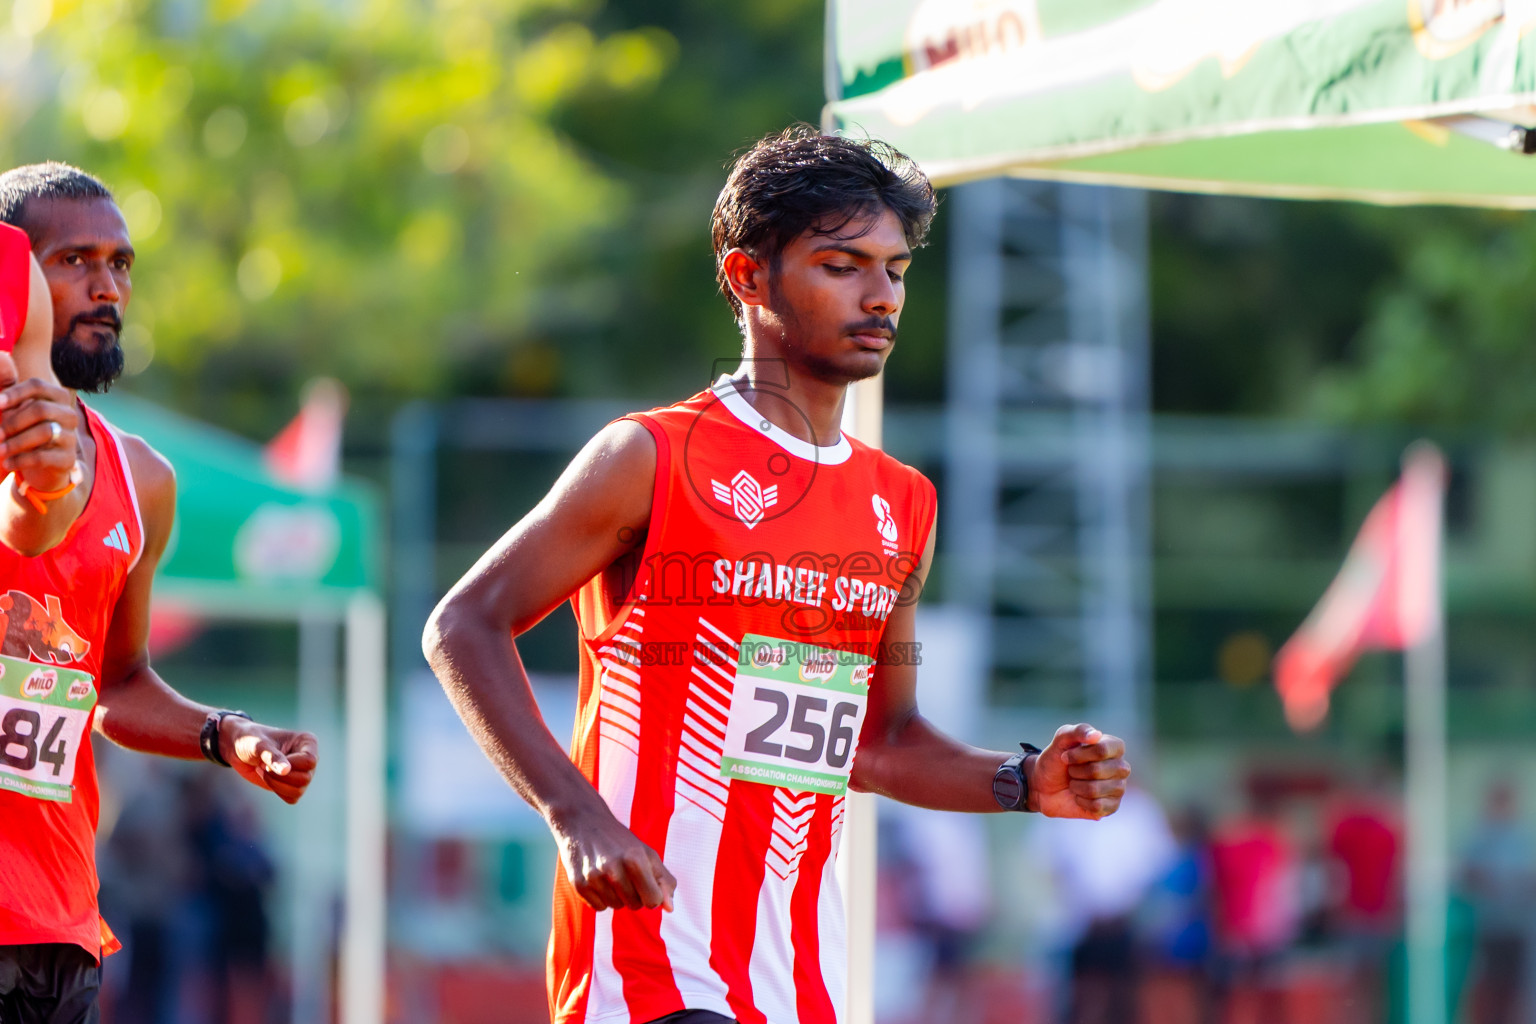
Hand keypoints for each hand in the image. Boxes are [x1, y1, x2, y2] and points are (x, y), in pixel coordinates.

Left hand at [0, 375, 78, 493]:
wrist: (44, 466)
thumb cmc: (25, 432)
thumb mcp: (16, 414)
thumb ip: (7, 404)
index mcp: (56, 398)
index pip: (38, 386)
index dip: (15, 393)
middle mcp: (68, 415)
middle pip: (41, 409)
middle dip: (14, 422)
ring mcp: (71, 437)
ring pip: (45, 432)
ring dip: (16, 442)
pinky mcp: (68, 459)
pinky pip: (43, 457)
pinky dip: (20, 460)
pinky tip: (8, 463)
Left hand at [220, 717, 318, 803]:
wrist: (238, 747)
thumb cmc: (249, 740)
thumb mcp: (259, 745)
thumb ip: (273, 757)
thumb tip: (286, 771)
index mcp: (307, 742)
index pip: (310, 761)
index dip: (290, 765)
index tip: (269, 760)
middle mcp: (308, 758)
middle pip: (305, 778)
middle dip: (280, 777)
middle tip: (264, 767)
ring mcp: (302, 772)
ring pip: (298, 791)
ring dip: (276, 785)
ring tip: (264, 771)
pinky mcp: (292, 785)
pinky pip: (292, 798)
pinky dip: (277, 791)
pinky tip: (267, 778)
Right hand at [551, 805, 676, 912]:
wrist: (583, 821)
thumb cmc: (620, 840)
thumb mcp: (647, 853)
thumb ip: (663, 880)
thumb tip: (670, 909)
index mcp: (635, 859)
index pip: (653, 900)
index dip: (652, 894)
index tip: (646, 882)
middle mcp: (613, 869)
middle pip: (635, 905)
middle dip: (635, 893)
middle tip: (626, 872)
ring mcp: (594, 878)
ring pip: (616, 906)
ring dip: (617, 895)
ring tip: (610, 873)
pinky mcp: (578, 884)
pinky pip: (599, 907)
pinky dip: (601, 897)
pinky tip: (597, 878)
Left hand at [1027, 722, 1129, 819]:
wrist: (1043, 785)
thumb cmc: (1056, 760)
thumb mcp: (1061, 740)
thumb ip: (1078, 731)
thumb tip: (1096, 735)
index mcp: (1113, 747)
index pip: (1102, 750)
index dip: (1080, 754)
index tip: (1066, 755)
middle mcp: (1121, 767)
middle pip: (1097, 770)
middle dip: (1075, 771)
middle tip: (1071, 771)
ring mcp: (1118, 788)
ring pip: (1095, 790)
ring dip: (1076, 786)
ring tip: (1074, 783)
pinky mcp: (1112, 807)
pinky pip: (1096, 806)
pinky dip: (1081, 801)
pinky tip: (1079, 797)